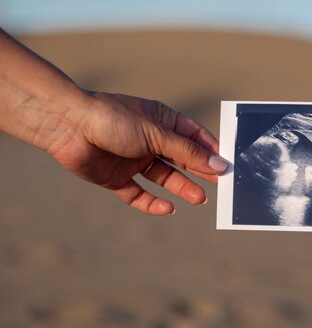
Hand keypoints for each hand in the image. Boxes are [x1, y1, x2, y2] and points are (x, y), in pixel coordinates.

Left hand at [45, 90, 227, 215]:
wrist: (66, 124)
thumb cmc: (113, 119)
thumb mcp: (157, 134)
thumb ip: (188, 153)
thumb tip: (219, 165)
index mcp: (163, 121)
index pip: (195, 137)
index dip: (212, 151)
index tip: (228, 166)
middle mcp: (150, 140)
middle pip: (182, 159)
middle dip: (201, 172)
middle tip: (221, 186)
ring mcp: (133, 159)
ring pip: (164, 178)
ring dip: (182, 188)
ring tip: (200, 199)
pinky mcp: (116, 178)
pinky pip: (139, 194)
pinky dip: (152, 203)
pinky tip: (167, 208)